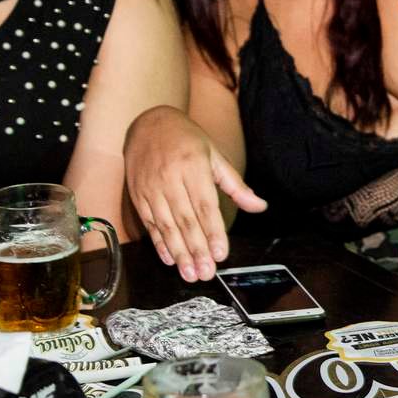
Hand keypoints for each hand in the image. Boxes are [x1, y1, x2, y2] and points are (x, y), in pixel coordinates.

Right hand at [123, 106, 266, 281]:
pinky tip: (170, 259)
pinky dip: (160, 243)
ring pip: (166, 226)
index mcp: (193, 166)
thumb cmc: (187, 140)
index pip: (205, 205)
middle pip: (185, 220)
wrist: (149, 124)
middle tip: (207, 273)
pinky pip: (150, 223)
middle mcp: (170, 178)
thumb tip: (259, 206)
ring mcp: (151, 188)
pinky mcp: (138, 195)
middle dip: (196, 250)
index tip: (221, 253)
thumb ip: (235, 185)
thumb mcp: (215, 156)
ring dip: (179, 253)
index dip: (213, 231)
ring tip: (190, 273)